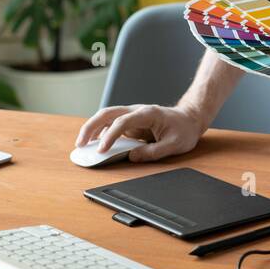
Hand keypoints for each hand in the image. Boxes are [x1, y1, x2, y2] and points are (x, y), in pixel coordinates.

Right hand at [74, 103, 205, 161]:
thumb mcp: (174, 144)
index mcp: (147, 113)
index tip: (102, 150)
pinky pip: (110, 124)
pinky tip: (93, 143)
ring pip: (106, 116)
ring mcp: (132, 115)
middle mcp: (136, 111)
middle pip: (107, 113)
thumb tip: (132, 157)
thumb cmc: (183, 130)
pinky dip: (99, 132)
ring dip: (92, 128)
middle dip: (91, 127)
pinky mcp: (130, 122)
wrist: (189, 119)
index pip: (123, 122)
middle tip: (80, 144)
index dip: (110, 136)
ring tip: (81, 145)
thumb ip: (154, 151)